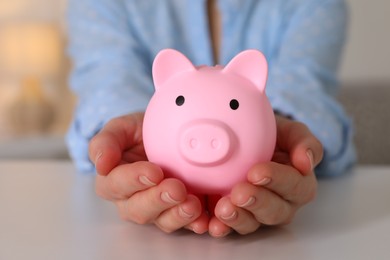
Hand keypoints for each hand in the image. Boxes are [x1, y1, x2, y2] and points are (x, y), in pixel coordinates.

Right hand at [89, 113, 205, 233]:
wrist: (165, 134)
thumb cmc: (139, 132)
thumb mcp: (121, 128)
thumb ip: (107, 141)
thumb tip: (101, 164)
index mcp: (113, 181)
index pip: (117, 185)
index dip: (134, 180)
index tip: (153, 171)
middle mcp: (132, 200)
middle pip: (139, 209)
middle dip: (158, 201)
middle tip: (176, 189)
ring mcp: (157, 209)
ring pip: (162, 220)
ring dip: (178, 215)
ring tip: (193, 205)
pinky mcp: (178, 212)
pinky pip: (186, 224)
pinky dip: (196, 223)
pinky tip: (205, 220)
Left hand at [208, 115, 322, 236]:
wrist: (246, 139)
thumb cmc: (271, 137)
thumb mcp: (288, 131)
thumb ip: (302, 141)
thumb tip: (306, 161)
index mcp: (299, 183)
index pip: (295, 186)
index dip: (277, 180)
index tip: (256, 172)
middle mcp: (281, 203)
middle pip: (275, 211)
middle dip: (256, 202)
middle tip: (239, 192)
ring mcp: (257, 213)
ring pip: (252, 223)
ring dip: (238, 218)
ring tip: (223, 209)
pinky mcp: (236, 217)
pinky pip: (230, 227)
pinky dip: (221, 227)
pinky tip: (213, 225)